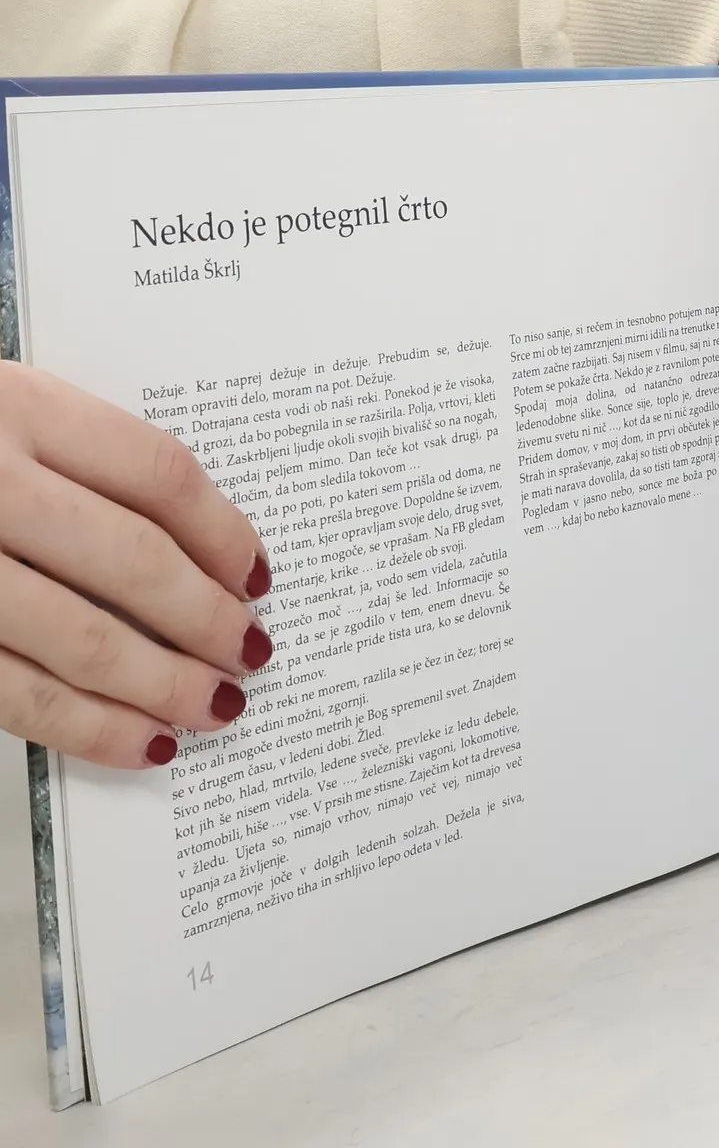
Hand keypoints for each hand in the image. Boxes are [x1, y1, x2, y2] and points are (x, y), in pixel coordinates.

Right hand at [0, 364, 271, 768]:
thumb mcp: (1, 407)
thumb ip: (76, 458)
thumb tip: (200, 546)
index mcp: (16, 406)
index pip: (156, 473)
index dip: (224, 531)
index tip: (261, 575)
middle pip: (130, 560)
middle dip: (204, 619)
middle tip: (251, 654)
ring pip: (74, 638)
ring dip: (158, 685)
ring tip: (213, 709)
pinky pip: (8, 691)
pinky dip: (81, 726)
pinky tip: (134, 743)